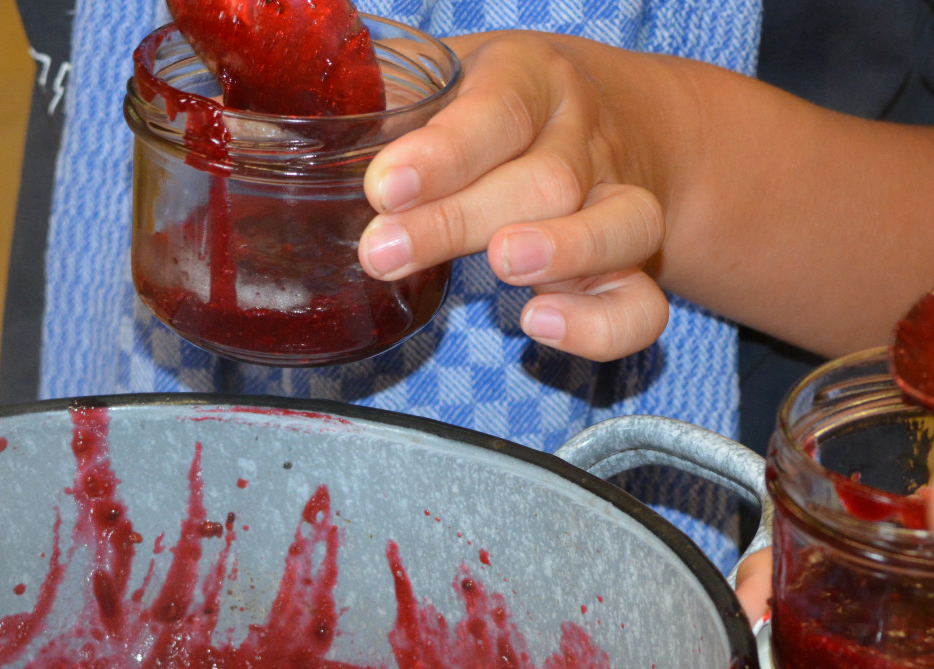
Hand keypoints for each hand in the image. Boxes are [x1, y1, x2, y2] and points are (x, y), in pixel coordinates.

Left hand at [360, 33, 675, 360]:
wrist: (625, 118)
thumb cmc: (502, 104)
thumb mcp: (448, 77)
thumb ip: (386, 102)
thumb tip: (289, 127)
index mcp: (530, 80)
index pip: (497, 109)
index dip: (442, 153)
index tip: (383, 187)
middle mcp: (583, 139)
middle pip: (546, 179)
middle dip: (460, 221)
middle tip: (384, 253)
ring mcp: (619, 201)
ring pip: (620, 225)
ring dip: (562, 251)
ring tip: (500, 271)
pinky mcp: (637, 266)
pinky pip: (644, 303)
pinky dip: (601, 325)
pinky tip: (541, 325)